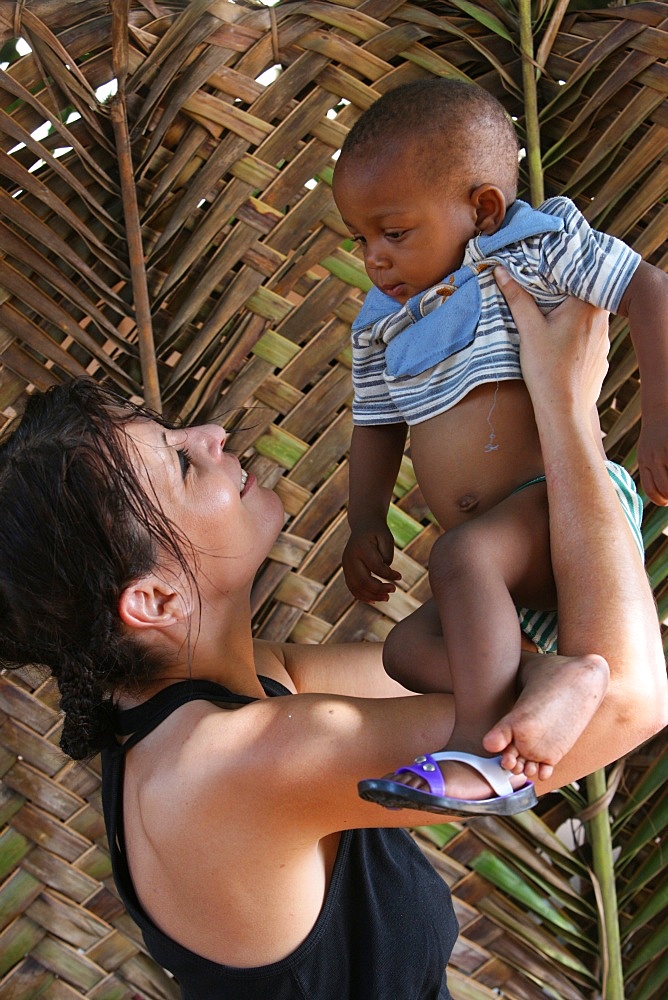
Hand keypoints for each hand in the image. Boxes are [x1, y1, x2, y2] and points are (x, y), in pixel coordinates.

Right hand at [342, 523, 401, 602]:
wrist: (363, 524)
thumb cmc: (378, 532)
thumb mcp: (387, 538)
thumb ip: (387, 555)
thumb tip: (386, 575)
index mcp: (361, 547)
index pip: (375, 567)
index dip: (389, 575)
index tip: (399, 577)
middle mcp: (350, 557)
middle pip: (363, 580)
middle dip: (379, 589)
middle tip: (393, 590)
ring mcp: (346, 565)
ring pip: (356, 587)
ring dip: (371, 596)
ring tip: (386, 598)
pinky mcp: (346, 570)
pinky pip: (352, 587)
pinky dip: (362, 596)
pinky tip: (374, 600)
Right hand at [494, 267, 609, 413]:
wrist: (564, 409)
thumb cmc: (547, 369)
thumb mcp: (529, 329)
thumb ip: (517, 297)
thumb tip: (501, 271)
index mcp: (586, 306)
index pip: (578, 277)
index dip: (560, 273)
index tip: (544, 274)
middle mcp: (601, 320)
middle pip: (582, 297)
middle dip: (563, 295)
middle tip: (542, 296)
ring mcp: (604, 340)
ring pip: (586, 318)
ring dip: (571, 316)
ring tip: (551, 322)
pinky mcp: (601, 357)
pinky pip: (589, 338)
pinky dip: (576, 336)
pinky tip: (561, 346)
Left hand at [637, 418, 667, 505]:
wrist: (659, 407)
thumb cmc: (657, 433)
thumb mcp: (647, 451)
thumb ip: (651, 468)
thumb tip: (662, 492)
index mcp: (644, 462)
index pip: (651, 490)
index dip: (661, 500)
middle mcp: (653, 459)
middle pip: (665, 488)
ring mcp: (664, 452)